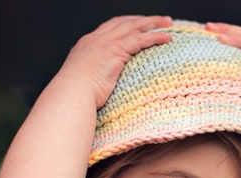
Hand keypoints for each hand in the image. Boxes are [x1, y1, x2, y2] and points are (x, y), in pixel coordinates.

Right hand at [58, 15, 172, 107]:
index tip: (139, 24)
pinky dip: (154, 37)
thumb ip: (95, 75)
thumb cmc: (78, 93)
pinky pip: (140, 39)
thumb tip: (104, 83)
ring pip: (134, 26)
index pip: (110, 27)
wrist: (73, 93)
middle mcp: (96, 39)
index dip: (126, 24)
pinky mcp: (116, 50)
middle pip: (124, 22)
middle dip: (142, 19)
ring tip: (168, 23)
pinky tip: (166, 37)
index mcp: (88, 44)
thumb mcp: (85, 79)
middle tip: (159, 20)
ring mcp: (106, 42)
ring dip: (153, 23)